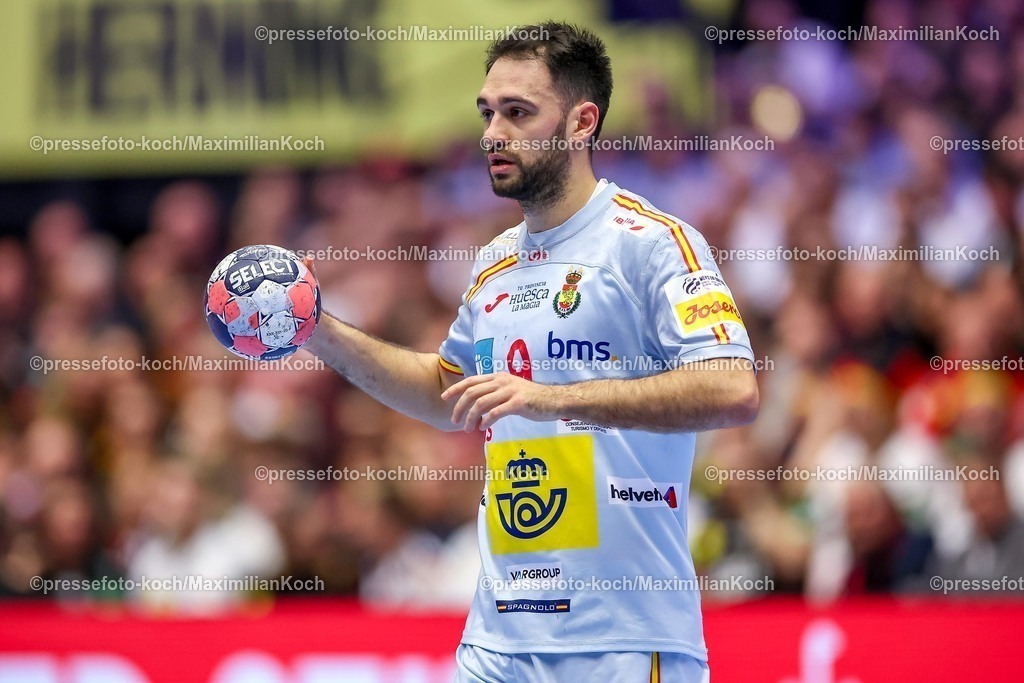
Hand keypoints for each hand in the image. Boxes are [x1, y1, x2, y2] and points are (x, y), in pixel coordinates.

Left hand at [441, 373, 567, 431]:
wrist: (555, 400)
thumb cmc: (533, 398)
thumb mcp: (511, 390)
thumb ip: (495, 394)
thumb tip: (477, 406)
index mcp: (498, 377)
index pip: (471, 381)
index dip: (456, 388)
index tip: (444, 397)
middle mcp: (502, 381)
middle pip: (472, 392)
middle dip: (459, 407)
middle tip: (454, 420)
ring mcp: (510, 391)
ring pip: (481, 403)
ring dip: (470, 417)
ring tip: (467, 428)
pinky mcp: (518, 403)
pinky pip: (496, 412)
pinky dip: (486, 421)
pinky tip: (483, 428)